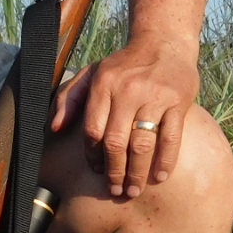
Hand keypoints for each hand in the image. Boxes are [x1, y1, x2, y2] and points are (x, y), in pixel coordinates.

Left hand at [51, 35, 201, 198]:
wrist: (164, 43)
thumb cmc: (124, 65)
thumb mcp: (91, 73)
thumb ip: (69, 98)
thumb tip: (54, 127)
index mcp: (103, 84)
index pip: (93, 130)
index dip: (93, 155)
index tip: (97, 171)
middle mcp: (127, 90)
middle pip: (115, 142)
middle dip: (114, 171)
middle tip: (116, 190)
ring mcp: (154, 96)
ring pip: (142, 144)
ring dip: (137, 172)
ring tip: (134, 189)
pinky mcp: (178, 102)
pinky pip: (171, 138)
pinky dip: (165, 161)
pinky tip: (160, 177)